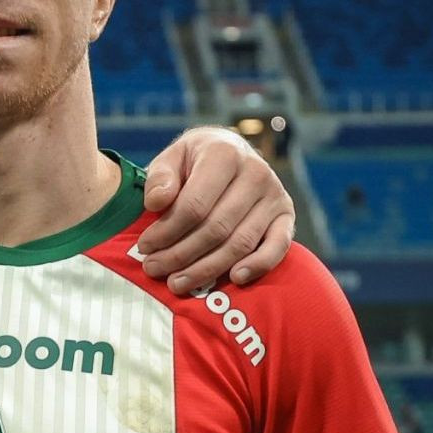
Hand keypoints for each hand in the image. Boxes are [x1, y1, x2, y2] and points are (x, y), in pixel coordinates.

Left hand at [135, 126, 294, 294]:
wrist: (229, 150)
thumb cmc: (193, 160)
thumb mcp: (171, 158)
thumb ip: (160, 178)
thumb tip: (156, 202)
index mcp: (224, 154)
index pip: (194, 205)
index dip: (167, 231)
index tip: (144, 247)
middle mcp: (256, 173)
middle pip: (216, 228)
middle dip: (180, 255)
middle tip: (154, 269)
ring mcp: (275, 195)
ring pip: (240, 243)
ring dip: (207, 268)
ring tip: (177, 282)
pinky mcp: (287, 215)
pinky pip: (278, 246)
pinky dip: (258, 265)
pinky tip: (234, 278)